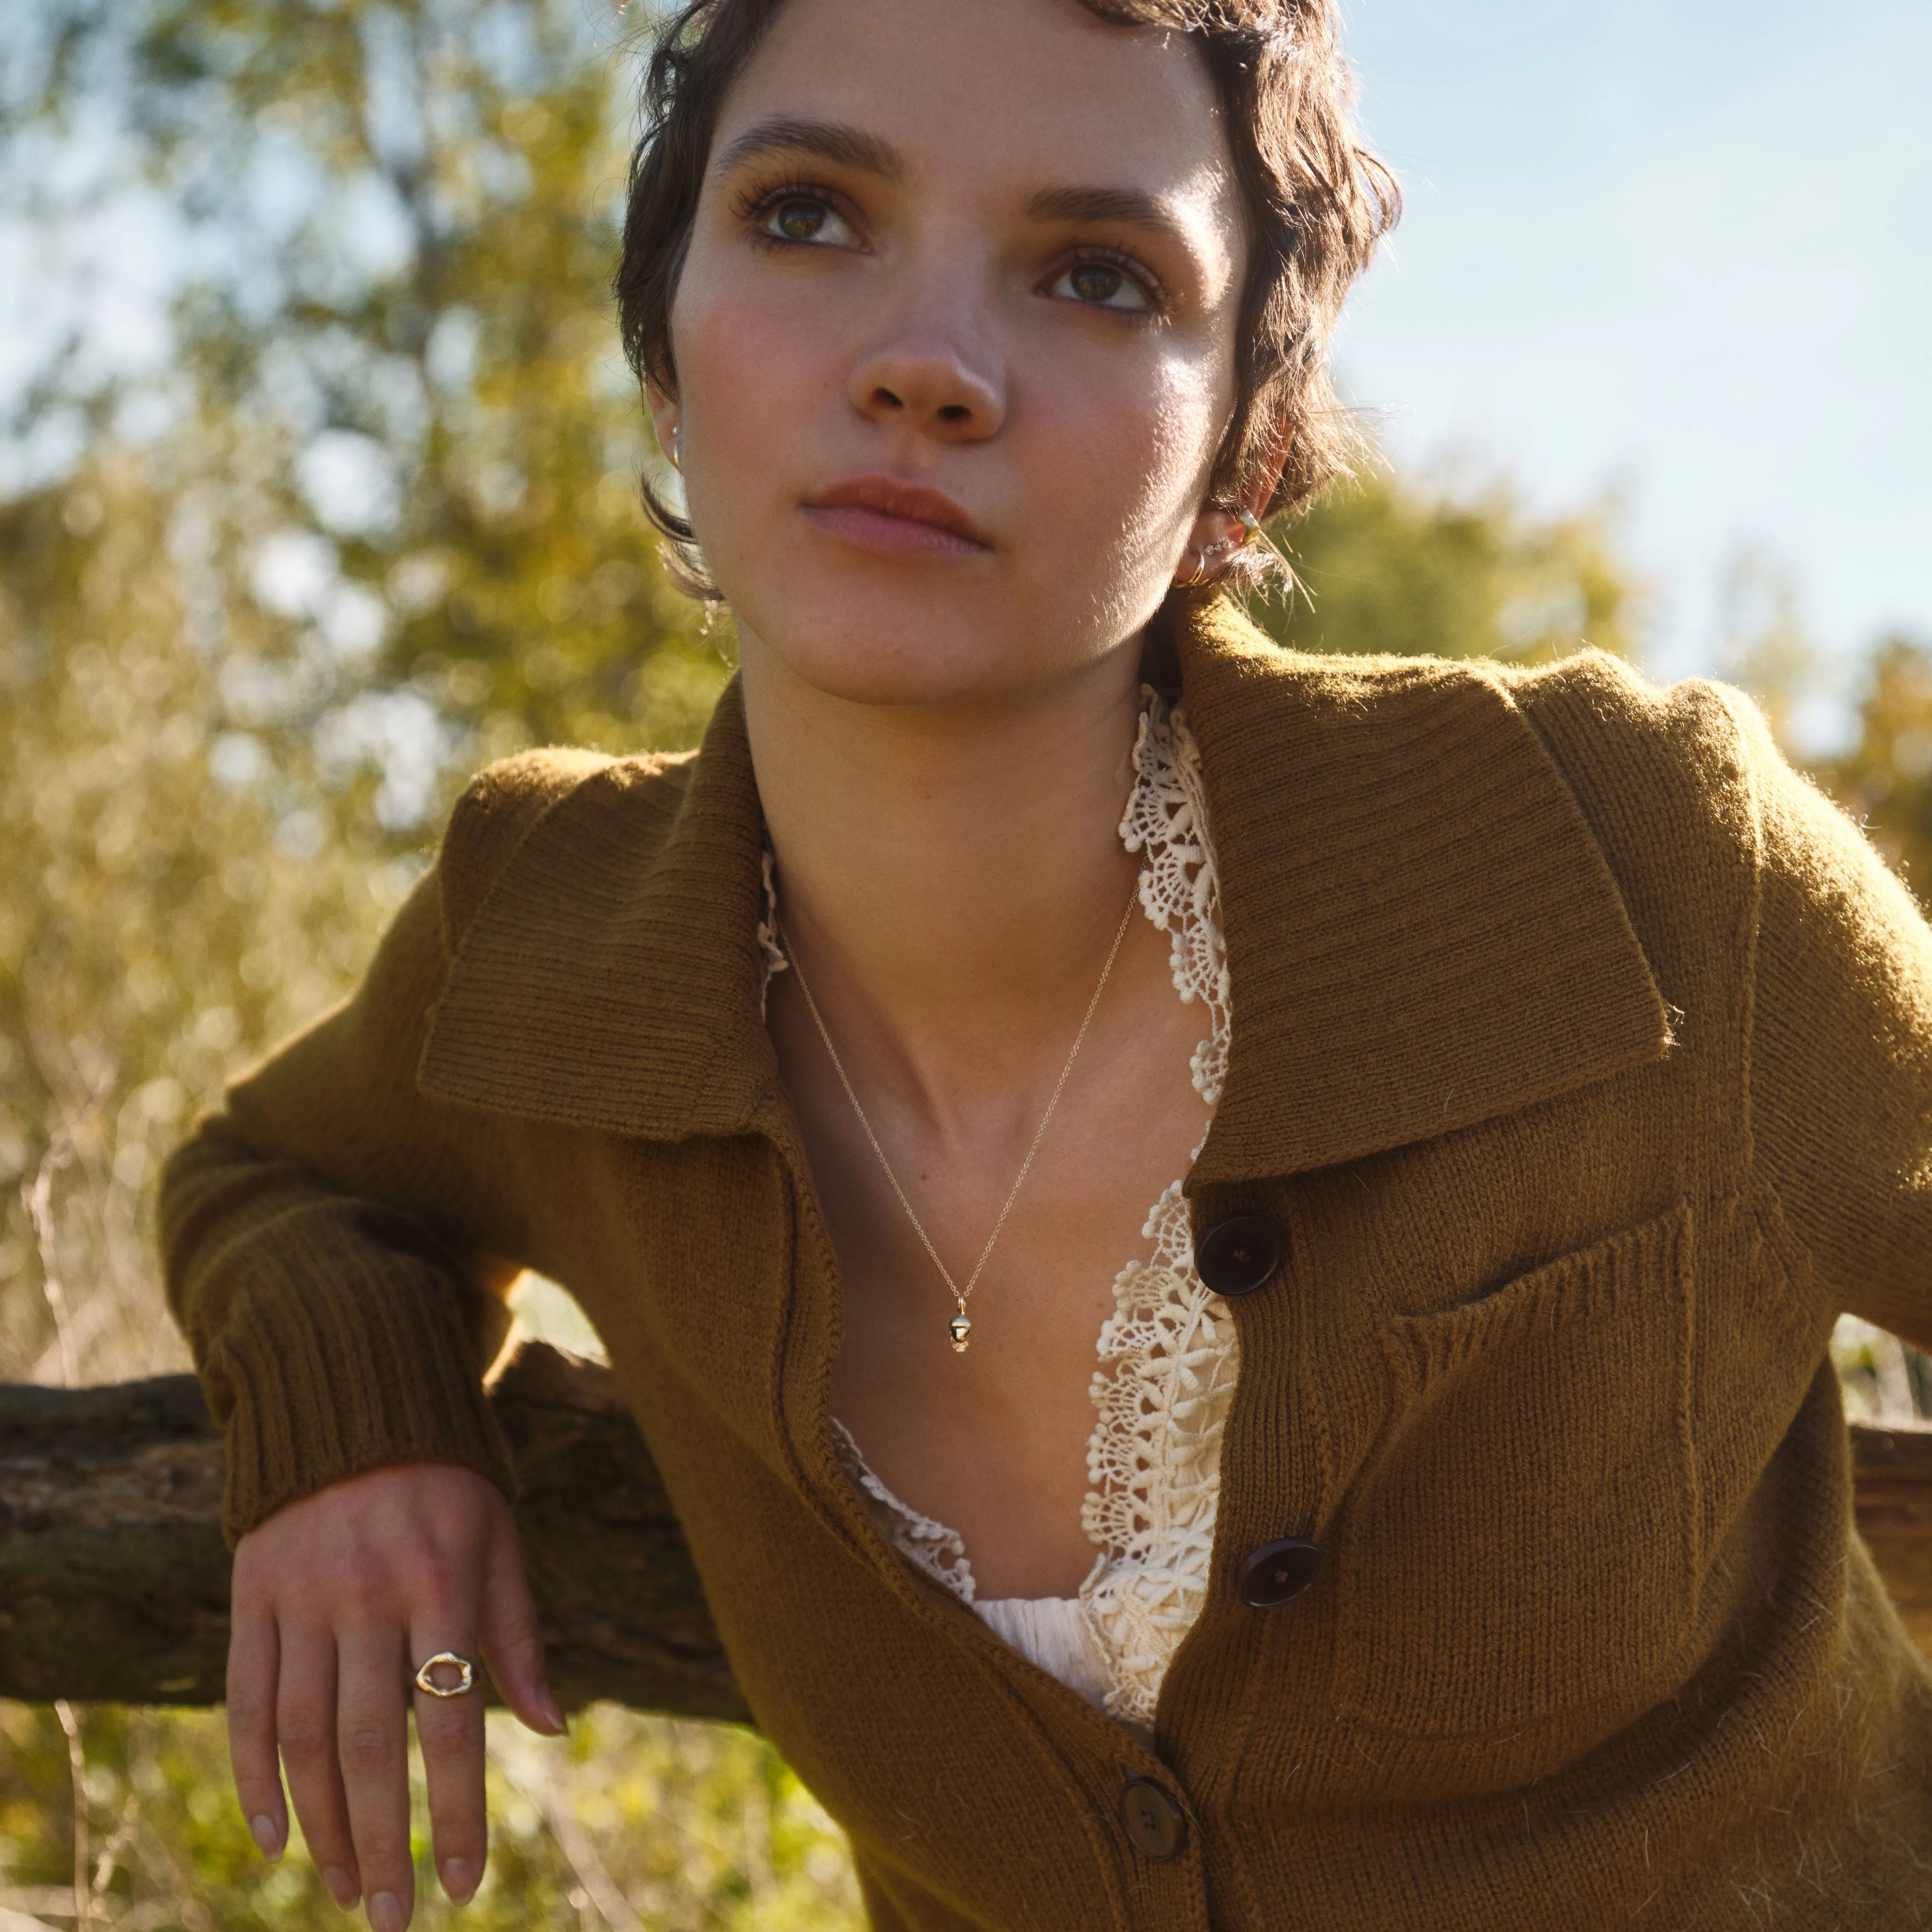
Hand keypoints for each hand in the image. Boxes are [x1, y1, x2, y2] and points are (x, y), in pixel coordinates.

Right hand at [226, 1462, 564, 1928]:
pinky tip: (275, 1837)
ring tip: (341, 1889)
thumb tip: (557, 1730)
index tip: (467, 1885)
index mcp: (443, 1583)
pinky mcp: (251, 1596)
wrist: (352, 1398)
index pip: (454, 1721)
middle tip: (391, 1921)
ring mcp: (302, 1597)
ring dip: (322, 1825)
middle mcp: (368, 1596)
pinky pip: (244, 1701)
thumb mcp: (500, 1541)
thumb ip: (519, 1636)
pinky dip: (253, 1777)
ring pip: (303, 1737)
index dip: (459, 1810)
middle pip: (371, 1745)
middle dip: (383, 1843)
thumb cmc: (447, 1483)